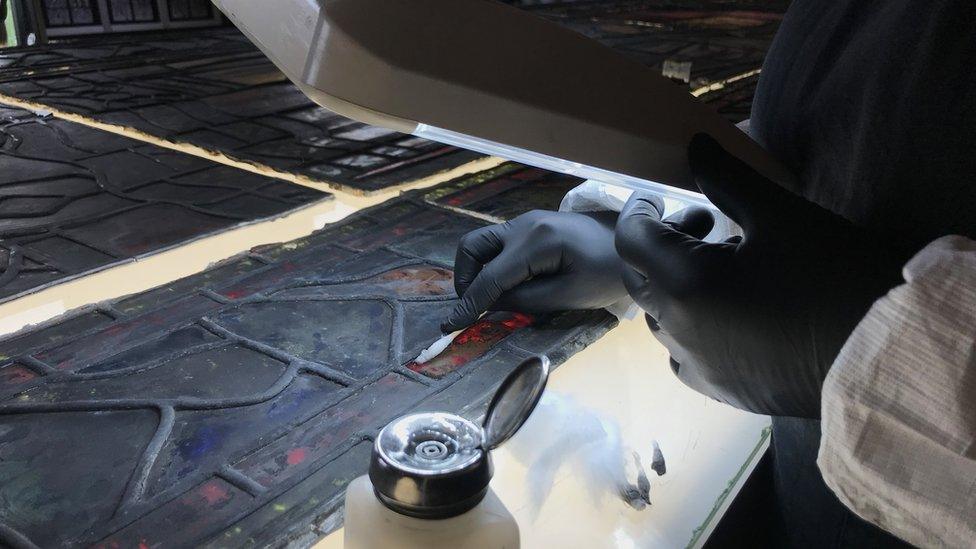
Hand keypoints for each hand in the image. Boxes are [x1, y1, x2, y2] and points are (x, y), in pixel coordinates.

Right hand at [443, 210, 648, 332]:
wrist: (632, 242)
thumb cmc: (609, 272)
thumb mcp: (569, 295)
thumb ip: (526, 301)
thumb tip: (491, 304)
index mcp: (536, 242)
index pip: (490, 277)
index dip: (469, 304)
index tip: (450, 326)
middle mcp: (524, 225)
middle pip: (472, 247)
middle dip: (464, 279)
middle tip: (473, 308)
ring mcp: (526, 222)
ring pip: (482, 243)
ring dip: (476, 271)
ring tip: (488, 299)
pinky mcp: (531, 226)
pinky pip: (499, 244)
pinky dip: (491, 264)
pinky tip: (506, 286)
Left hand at [615, 134, 907, 417]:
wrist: (888, 354)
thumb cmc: (834, 275)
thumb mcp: (782, 215)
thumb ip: (727, 180)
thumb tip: (695, 146)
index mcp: (685, 285)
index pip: (631, 240)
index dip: (638, 211)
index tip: (659, 196)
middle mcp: (679, 332)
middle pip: (640, 279)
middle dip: (659, 244)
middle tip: (703, 222)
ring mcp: (699, 367)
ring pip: (660, 320)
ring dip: (674, 286)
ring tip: (721, 264)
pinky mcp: (722, 392)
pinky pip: (683, 357)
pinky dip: (689, 328)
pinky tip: (726, 312)